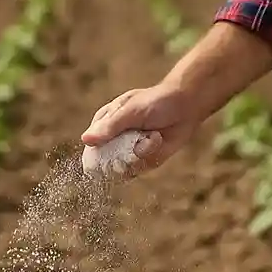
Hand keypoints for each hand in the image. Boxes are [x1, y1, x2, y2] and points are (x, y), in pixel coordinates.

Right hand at [80, 82, 200, 177]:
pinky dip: (150, 156)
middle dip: (121, 157)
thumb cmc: (155, 102)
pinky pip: (139, 169)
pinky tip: (157, 139)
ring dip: (140, 153)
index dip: (96, 156)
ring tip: (151, 135)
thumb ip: (110, 127)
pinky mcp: (144, 161)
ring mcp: (128, 152)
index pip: (91, 146)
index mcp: (105, 124)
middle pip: (105, 163)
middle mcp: (114, 140)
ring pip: (123, 168)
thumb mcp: (130, 111)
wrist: (185, 107)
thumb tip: (86, 140)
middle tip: (134, 144)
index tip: (109, 152)